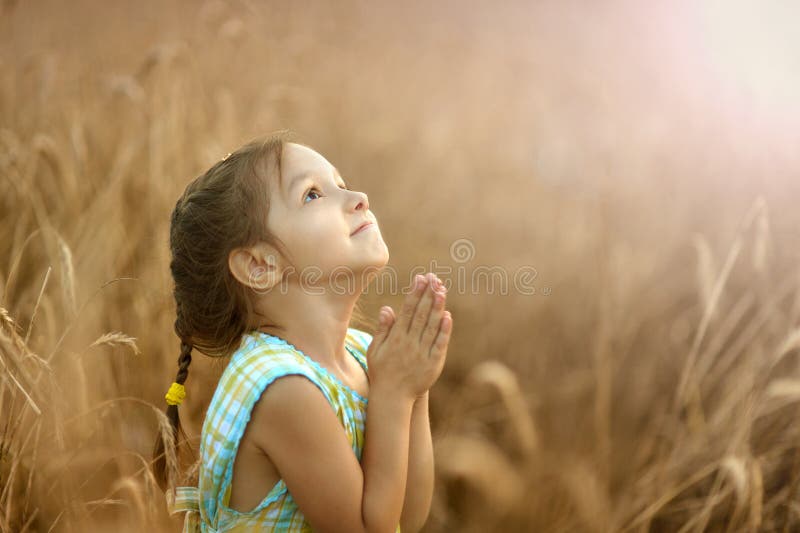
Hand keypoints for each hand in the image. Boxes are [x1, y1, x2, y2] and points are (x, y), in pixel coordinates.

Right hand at [366, 273, 451, 400]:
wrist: (392, 397)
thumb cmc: (382, 371)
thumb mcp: (376, 350)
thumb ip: (383, 329)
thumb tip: (387, 308)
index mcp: (395, 338)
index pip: (406, 310)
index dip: (414, 293)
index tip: (420, 279)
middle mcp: (409, 343)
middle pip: (420, 315)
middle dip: (427, 295)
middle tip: (434, 278)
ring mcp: (422, 353)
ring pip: (431, 326)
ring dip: (437, 308)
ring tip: (442, 290)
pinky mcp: (433, 363)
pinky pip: (439, 344)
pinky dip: (444, 330)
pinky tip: (448, 316)